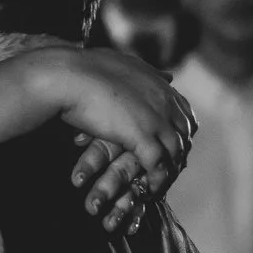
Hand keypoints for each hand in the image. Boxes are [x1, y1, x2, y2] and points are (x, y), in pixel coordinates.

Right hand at [38, 48, 195, 222]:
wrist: (68, 76)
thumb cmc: (85, 69)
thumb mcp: (125, 63)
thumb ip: (149, 72)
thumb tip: (169, 75)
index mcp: (160, 85)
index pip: (184, 114)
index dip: (181, 132)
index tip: (174, 145)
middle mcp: (164, 101)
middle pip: (184, 135)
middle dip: (180, 153)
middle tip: (173, 169)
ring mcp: (155, 119)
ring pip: (174, 152)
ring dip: (171, 171)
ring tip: (163, 184)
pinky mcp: (141, 136)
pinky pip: (157, 165)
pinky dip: (156, 180)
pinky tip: (150, 189)